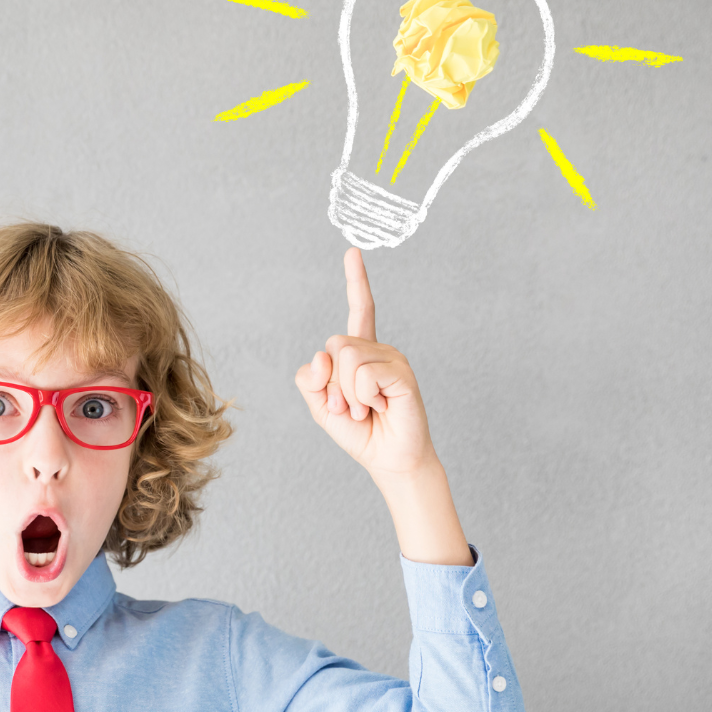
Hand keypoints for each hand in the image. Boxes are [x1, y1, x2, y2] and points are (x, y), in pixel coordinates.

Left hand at [294, 247, 439, 480]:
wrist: (388, 459)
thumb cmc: (359, 432)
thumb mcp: (320, 406)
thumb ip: (309, 380)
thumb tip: (322, 355)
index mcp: (360, 352)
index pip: (359, 310)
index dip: (356, 281)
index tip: (353, 252)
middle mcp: (378, 349)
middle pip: (333, 345)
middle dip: (331, 385)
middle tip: (350, 407)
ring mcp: (392, 358)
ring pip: (346, 359)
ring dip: (347, 394)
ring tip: (366, 409)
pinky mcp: (402, 373)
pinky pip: (363, 376)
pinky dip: (363, 398)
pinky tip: (382, 407)